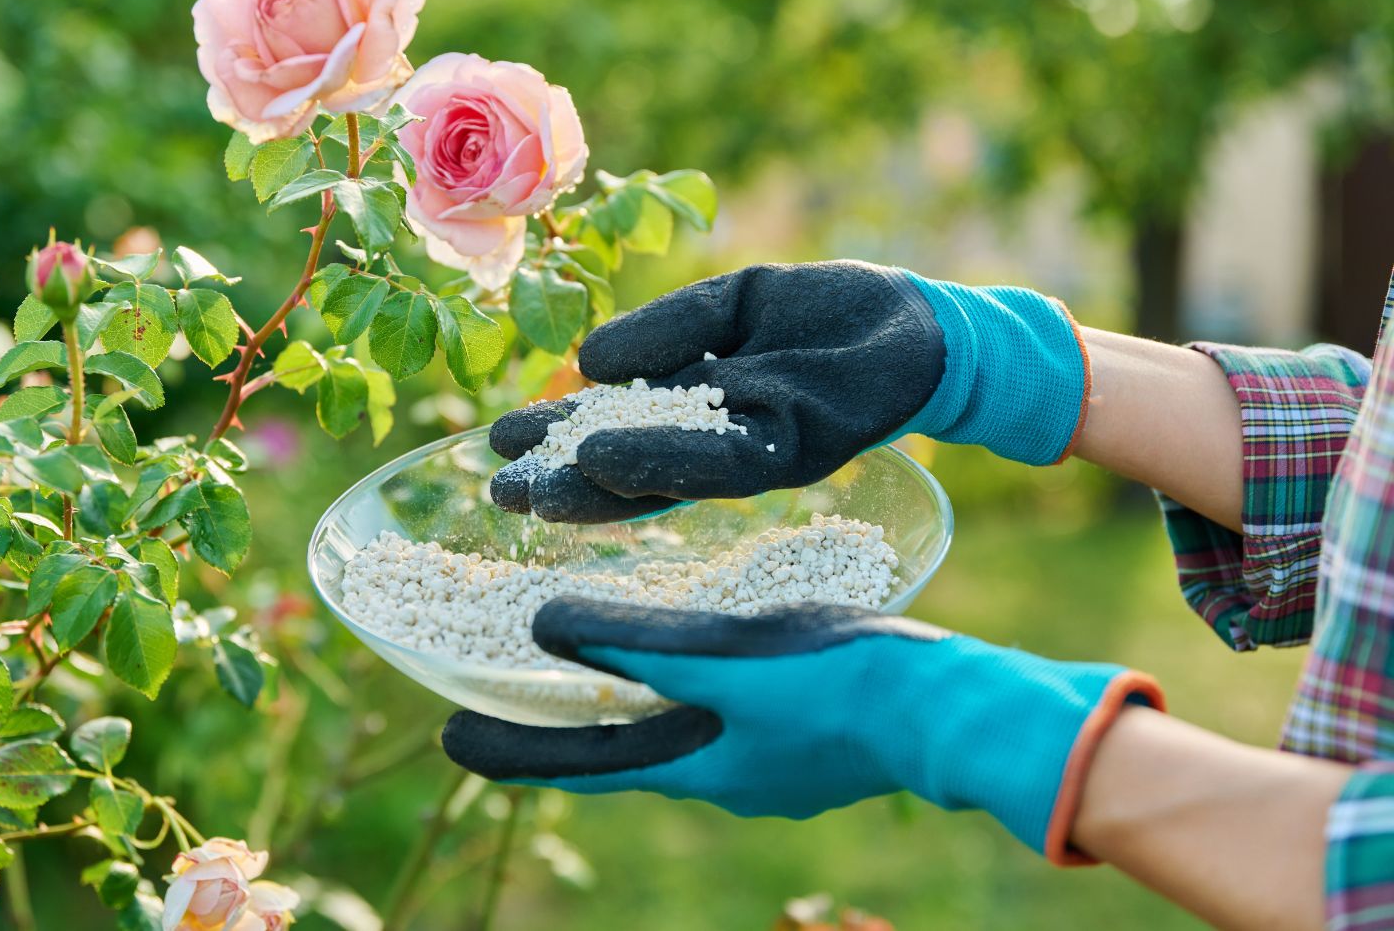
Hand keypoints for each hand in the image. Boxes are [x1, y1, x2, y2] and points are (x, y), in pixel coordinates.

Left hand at [442, 597, 1160, 861]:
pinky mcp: (804, 734)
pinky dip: (688, 685)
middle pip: (619, 749)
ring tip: (597, 661)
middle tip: (513, 695)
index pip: (579, 763)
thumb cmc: (838, 680)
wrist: (950, 708)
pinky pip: (724, 712)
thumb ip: (637, 643)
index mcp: (694, 765)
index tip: (452, 740)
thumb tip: (543, 628)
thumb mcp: (727, 655)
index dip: (514, 751)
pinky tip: (702, 650)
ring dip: (627, 702)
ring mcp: (768, 762)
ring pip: (674, 728)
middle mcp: (722, 776)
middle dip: (565, 725)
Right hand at [488, 261, 1088, 522]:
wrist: (924, 325)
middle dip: (560, 478)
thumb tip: (588, 361)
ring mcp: (752, 453)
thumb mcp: (732, 304)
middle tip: (492, 489)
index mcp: (701, 411)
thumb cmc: (831, 312)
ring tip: (528, 490)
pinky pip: (715, 458)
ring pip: (660, 475)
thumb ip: (667, 331)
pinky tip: (601, 455)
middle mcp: (720, 444)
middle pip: (629, 468)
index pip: (618, 431)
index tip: (499, 446)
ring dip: (591, 484)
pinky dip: (656, 458)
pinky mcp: (793, 450)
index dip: (559, 441)